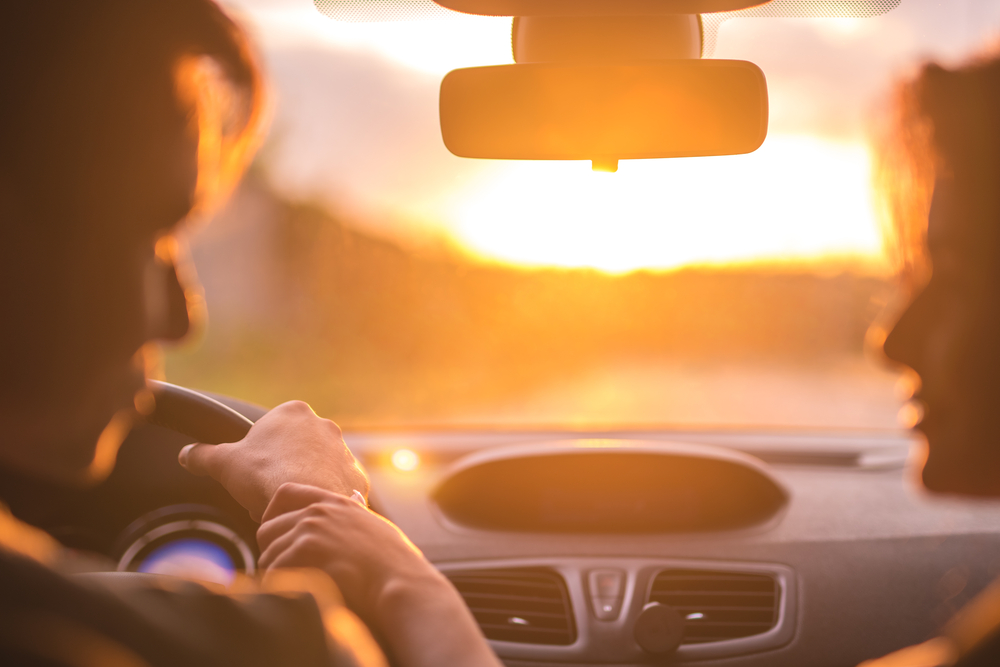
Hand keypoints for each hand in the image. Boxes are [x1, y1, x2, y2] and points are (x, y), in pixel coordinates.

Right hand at [178, 401, 368, 520]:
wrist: (306, 503)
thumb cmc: (265, 477)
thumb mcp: (224, 463)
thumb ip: (203, 455)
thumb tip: (186, 453)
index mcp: (293, 412)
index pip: (272, 434)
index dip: (258, 460)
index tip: (254, 478)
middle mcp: (325, 426)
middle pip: (294, 454)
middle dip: (280, 474)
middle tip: (268, 496)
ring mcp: (345, 451)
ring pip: (315, 472)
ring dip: (301, 488)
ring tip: (287, 508)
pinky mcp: (357, 478)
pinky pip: (336, 490)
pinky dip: (322, 502)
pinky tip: (308, 514)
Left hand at [256, 484, 501, 666]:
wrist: (399, 581)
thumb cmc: (393, 561)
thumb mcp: (374, 524)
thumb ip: (356, 511)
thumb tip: (355, 497)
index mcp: (334, 502)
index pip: (285, 493)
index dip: (272, 514)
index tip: (274, 534)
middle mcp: (318, 512)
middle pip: (267, 529)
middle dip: (272, 553)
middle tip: (286, 573)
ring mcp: (310, 529)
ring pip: (268, 555)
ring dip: (276, 576)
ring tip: (295, 590)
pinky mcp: (304, 550)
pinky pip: (273, 572)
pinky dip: (279, 589)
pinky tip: (295, 597)